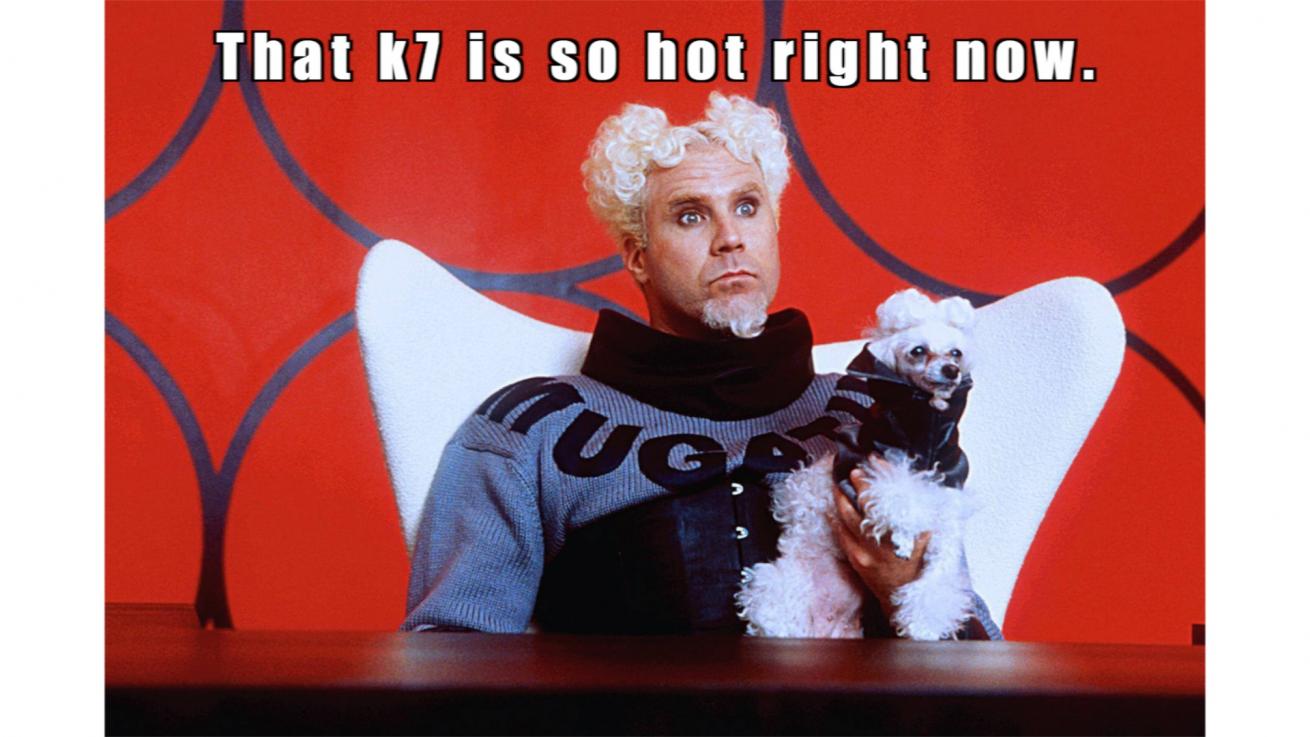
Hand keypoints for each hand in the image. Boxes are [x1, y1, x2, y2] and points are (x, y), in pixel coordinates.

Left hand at [829, 468, 928, 609]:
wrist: (907, 597)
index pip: (896, 493)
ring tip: (838, 485)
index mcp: (913, 529)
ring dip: (842, 498)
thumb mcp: (933, 537)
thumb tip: (915, 485)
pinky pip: (841, 535)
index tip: (876, 460)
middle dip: (861, 483)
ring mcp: (871, 550)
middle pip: (870, 503)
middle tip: (855, 471)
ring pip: (850, 517)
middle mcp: (891, 539)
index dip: (885, 474)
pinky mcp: (858, 560)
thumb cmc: (921, 564)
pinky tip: (830, 511)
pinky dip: (835, 521)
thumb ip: (926, 512)